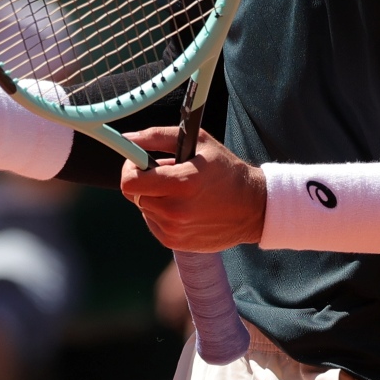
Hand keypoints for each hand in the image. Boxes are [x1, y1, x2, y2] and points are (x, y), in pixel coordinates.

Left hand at [118, 127, 265, 251]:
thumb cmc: (226, 170)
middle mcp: (175, 211)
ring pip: (143, 208)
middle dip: (145, 181)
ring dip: (154, 197)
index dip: (130, 167)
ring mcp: (174, 230)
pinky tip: (184, 206)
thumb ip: (157, 137)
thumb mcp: (198, 143)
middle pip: (134, 194)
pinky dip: (161, 212)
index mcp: (181, 184)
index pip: (129, 181)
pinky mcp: (175, 243)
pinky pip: (153, 222)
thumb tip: (126, 138)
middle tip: (167, 173)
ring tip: (181, 190)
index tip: (140, 161)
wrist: (253, 208)